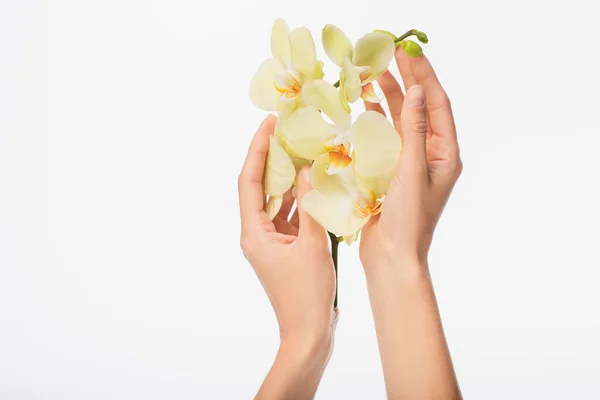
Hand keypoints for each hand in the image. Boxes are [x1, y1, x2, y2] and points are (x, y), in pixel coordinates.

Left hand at [238, 115, 336, 398]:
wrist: (308, 333)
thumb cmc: (308, 296)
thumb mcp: (312, 246)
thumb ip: (311, 207)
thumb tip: (309, 171)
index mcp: (254, 233)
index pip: (250, 181)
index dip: (257, 150)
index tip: (268, 124)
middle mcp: (256, 234)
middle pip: (260, 187)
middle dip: (271, 158)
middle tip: (287, 130)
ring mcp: (270, 241)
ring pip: (276, 200)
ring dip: (288, 177)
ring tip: (303, 149)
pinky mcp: (284, 248)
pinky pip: (289, 215)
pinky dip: (300, 199)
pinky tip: (315, 184)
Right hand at [360, 49, 462, 269]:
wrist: (391, 258)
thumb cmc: (407, 221)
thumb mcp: (412, 171)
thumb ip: (414, 131)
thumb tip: (418, 91)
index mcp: (445, 154)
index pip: (437, 105)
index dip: (425, 76)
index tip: (410, 52)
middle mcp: (430, 155)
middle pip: (419, 109)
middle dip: (407, 81)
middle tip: (390, 55)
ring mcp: (410, 164)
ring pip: (401, 122)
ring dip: (389, 99)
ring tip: (375, 76)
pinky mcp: (391, 172)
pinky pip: (385, 139)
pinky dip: (376, 122)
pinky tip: (366, 108)